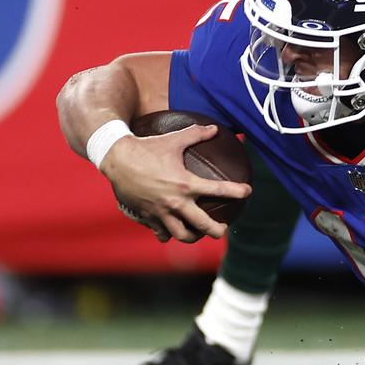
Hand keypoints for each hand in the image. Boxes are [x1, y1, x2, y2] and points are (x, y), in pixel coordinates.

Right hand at [101, 124, 251, 241]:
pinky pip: (161, 232)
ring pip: (182, 235)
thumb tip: (215, 128)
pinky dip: (168, 233)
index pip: (218, 190)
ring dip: (193, 236)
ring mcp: (161, 213)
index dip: (236, 191)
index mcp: (186, 184)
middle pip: (203, 225)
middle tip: (224, 228)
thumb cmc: (147, 147)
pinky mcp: (147, 217)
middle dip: (217, 230)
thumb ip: (196, 134)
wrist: (116, 159)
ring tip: (198, 233)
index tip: (248, 192)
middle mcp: (175, 202)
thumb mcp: (173, 138)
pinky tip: (172, 230)